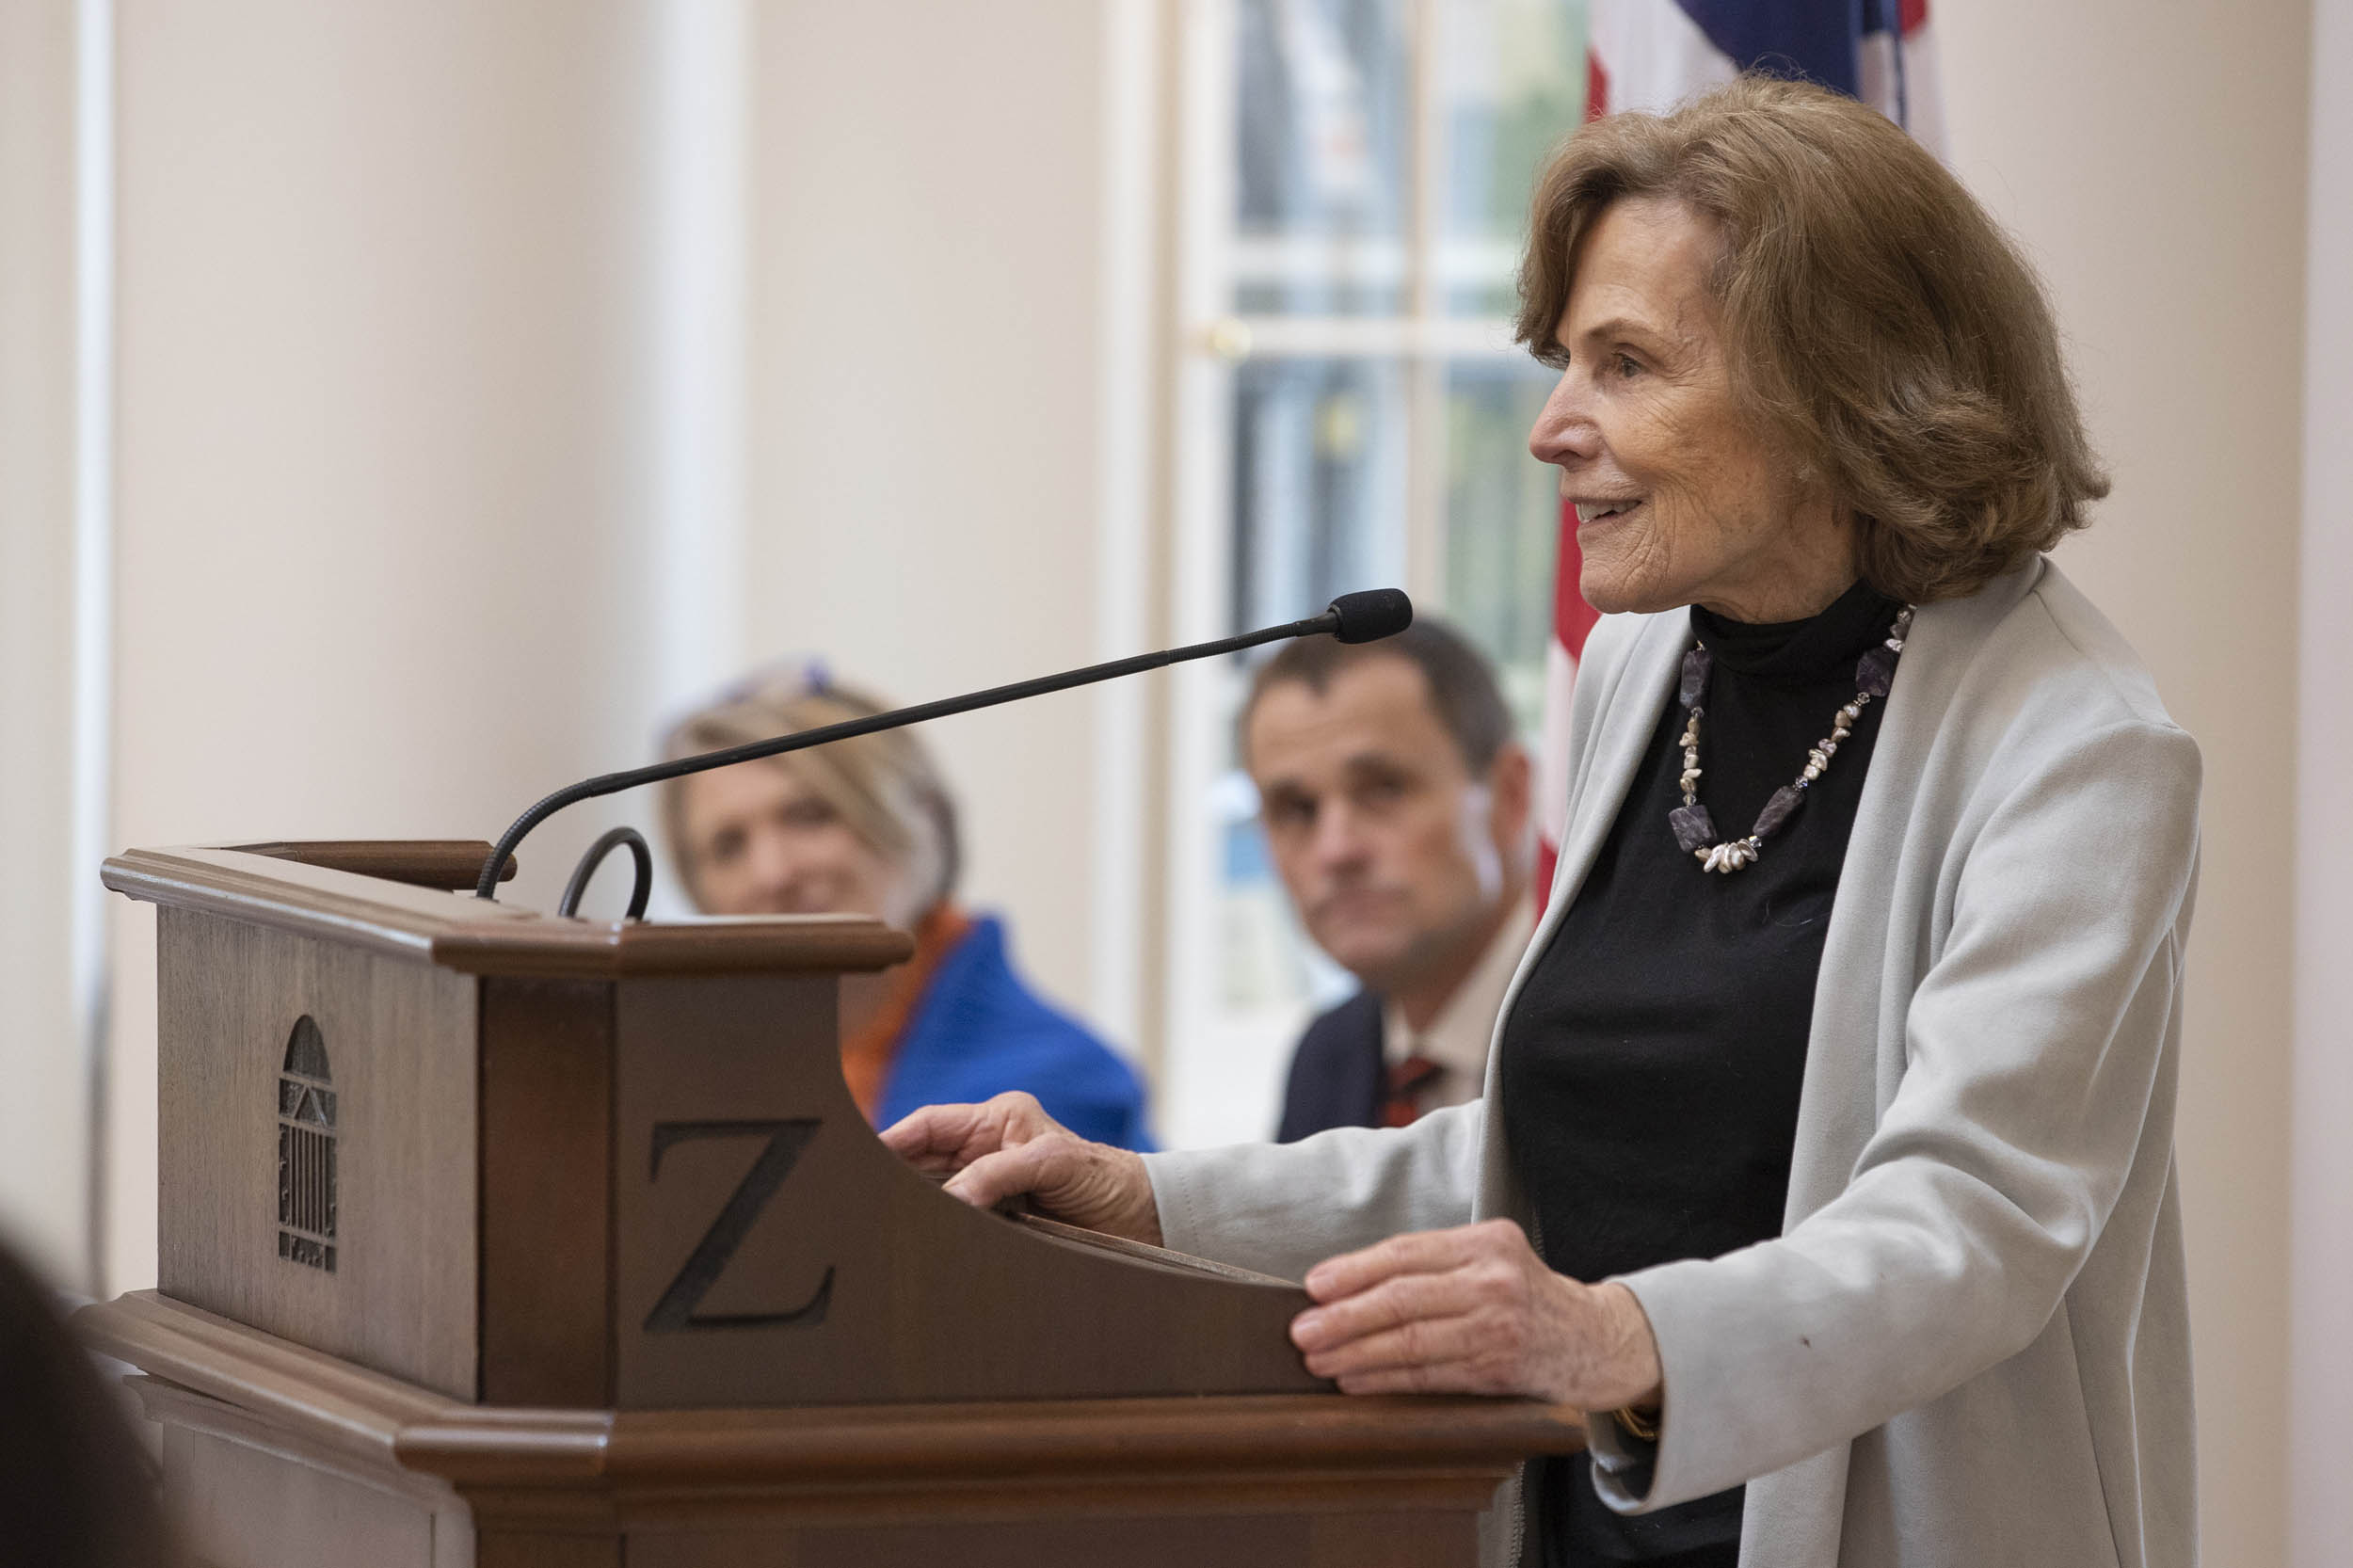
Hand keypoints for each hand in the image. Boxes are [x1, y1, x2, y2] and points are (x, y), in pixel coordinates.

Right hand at [879, 1092, 1161, 1244]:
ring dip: (914, 1215)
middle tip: (864, 1207)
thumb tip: (951, 1198)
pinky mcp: (995, 1224)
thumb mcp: (1053, 1162)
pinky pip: (955, 1227)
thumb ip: (998, 1173)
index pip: (926, 1126)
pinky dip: (937, 1236)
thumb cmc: (1104, 1178)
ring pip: (933, 1199)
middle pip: (920, 1163)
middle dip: (893, 1183)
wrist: (1142, 1221)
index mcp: (995, 1121)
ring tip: (884, 1232)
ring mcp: (988, 1190)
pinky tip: (919, 1250)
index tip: (858, 1163)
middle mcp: (984, 1152)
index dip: (891, 1141)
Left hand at [1288, 1218, 1661, 1408]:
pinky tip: (1355, 1381)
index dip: (1353, 1271)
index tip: (1313, 1286)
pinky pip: (1430, 1377)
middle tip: (1302, 1332)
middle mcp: (1494, 1281)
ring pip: (1411, 1342)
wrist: (1595, 1340)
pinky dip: (1386, 1381)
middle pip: (1402, 1298)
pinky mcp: (1500, 1371)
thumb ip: (1434, 1263)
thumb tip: (1346, 1282)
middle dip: (1344, 1317)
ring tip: (1317, 1361)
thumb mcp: (1491, 1258)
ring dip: (1356, 1355)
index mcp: (1486, 1242)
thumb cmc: (1525, 1295)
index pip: (1406, 1253)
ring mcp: (1499, 1328)